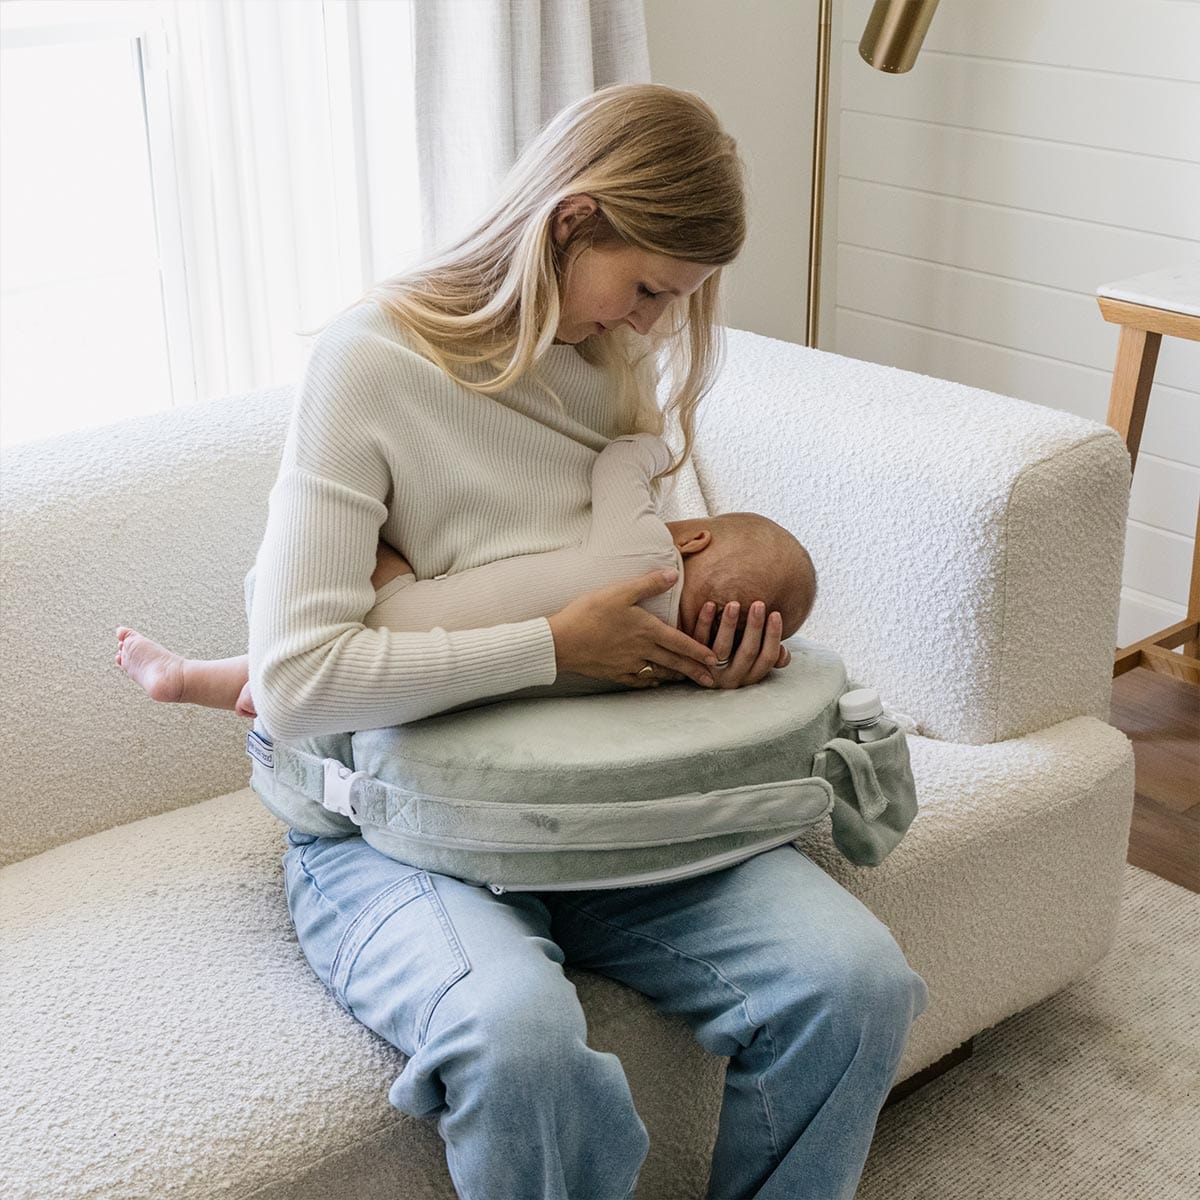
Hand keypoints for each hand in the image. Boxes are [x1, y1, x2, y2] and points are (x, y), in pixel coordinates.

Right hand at [547, 569, 718, 688]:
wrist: (562, 641)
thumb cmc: (589, 613)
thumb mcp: (620, 591)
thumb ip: (649, 584)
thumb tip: (674, 573)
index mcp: (647, 630)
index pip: (681, 642)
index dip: (699, 651)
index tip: (714, 660)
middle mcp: (642, 651)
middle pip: (674, 662)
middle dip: (694, 671)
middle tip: (711, 681)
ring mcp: (628, 664)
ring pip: (658, 671)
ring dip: (674, 676)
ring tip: (686, 680)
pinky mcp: (614, 672)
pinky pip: (638, 679)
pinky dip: (650, 680)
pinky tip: (653, 680)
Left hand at [688, 600, 789, 689]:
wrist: (695, 667)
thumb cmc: (734, 655)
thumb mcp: (752, 660)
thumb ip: (768, 654)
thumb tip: (784, 654)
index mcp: (751, 676)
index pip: (767, 658)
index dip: (773, 636)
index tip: (775, 613)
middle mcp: (732, 678)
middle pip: (747, 652)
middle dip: (754, 627)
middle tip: (758, 604)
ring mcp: (710, 671)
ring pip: (722, 648)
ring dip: (729, 625)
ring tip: (734, 604)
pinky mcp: (691, 661)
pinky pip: (698, 640)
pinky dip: (704, 622)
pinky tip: (709, 604)